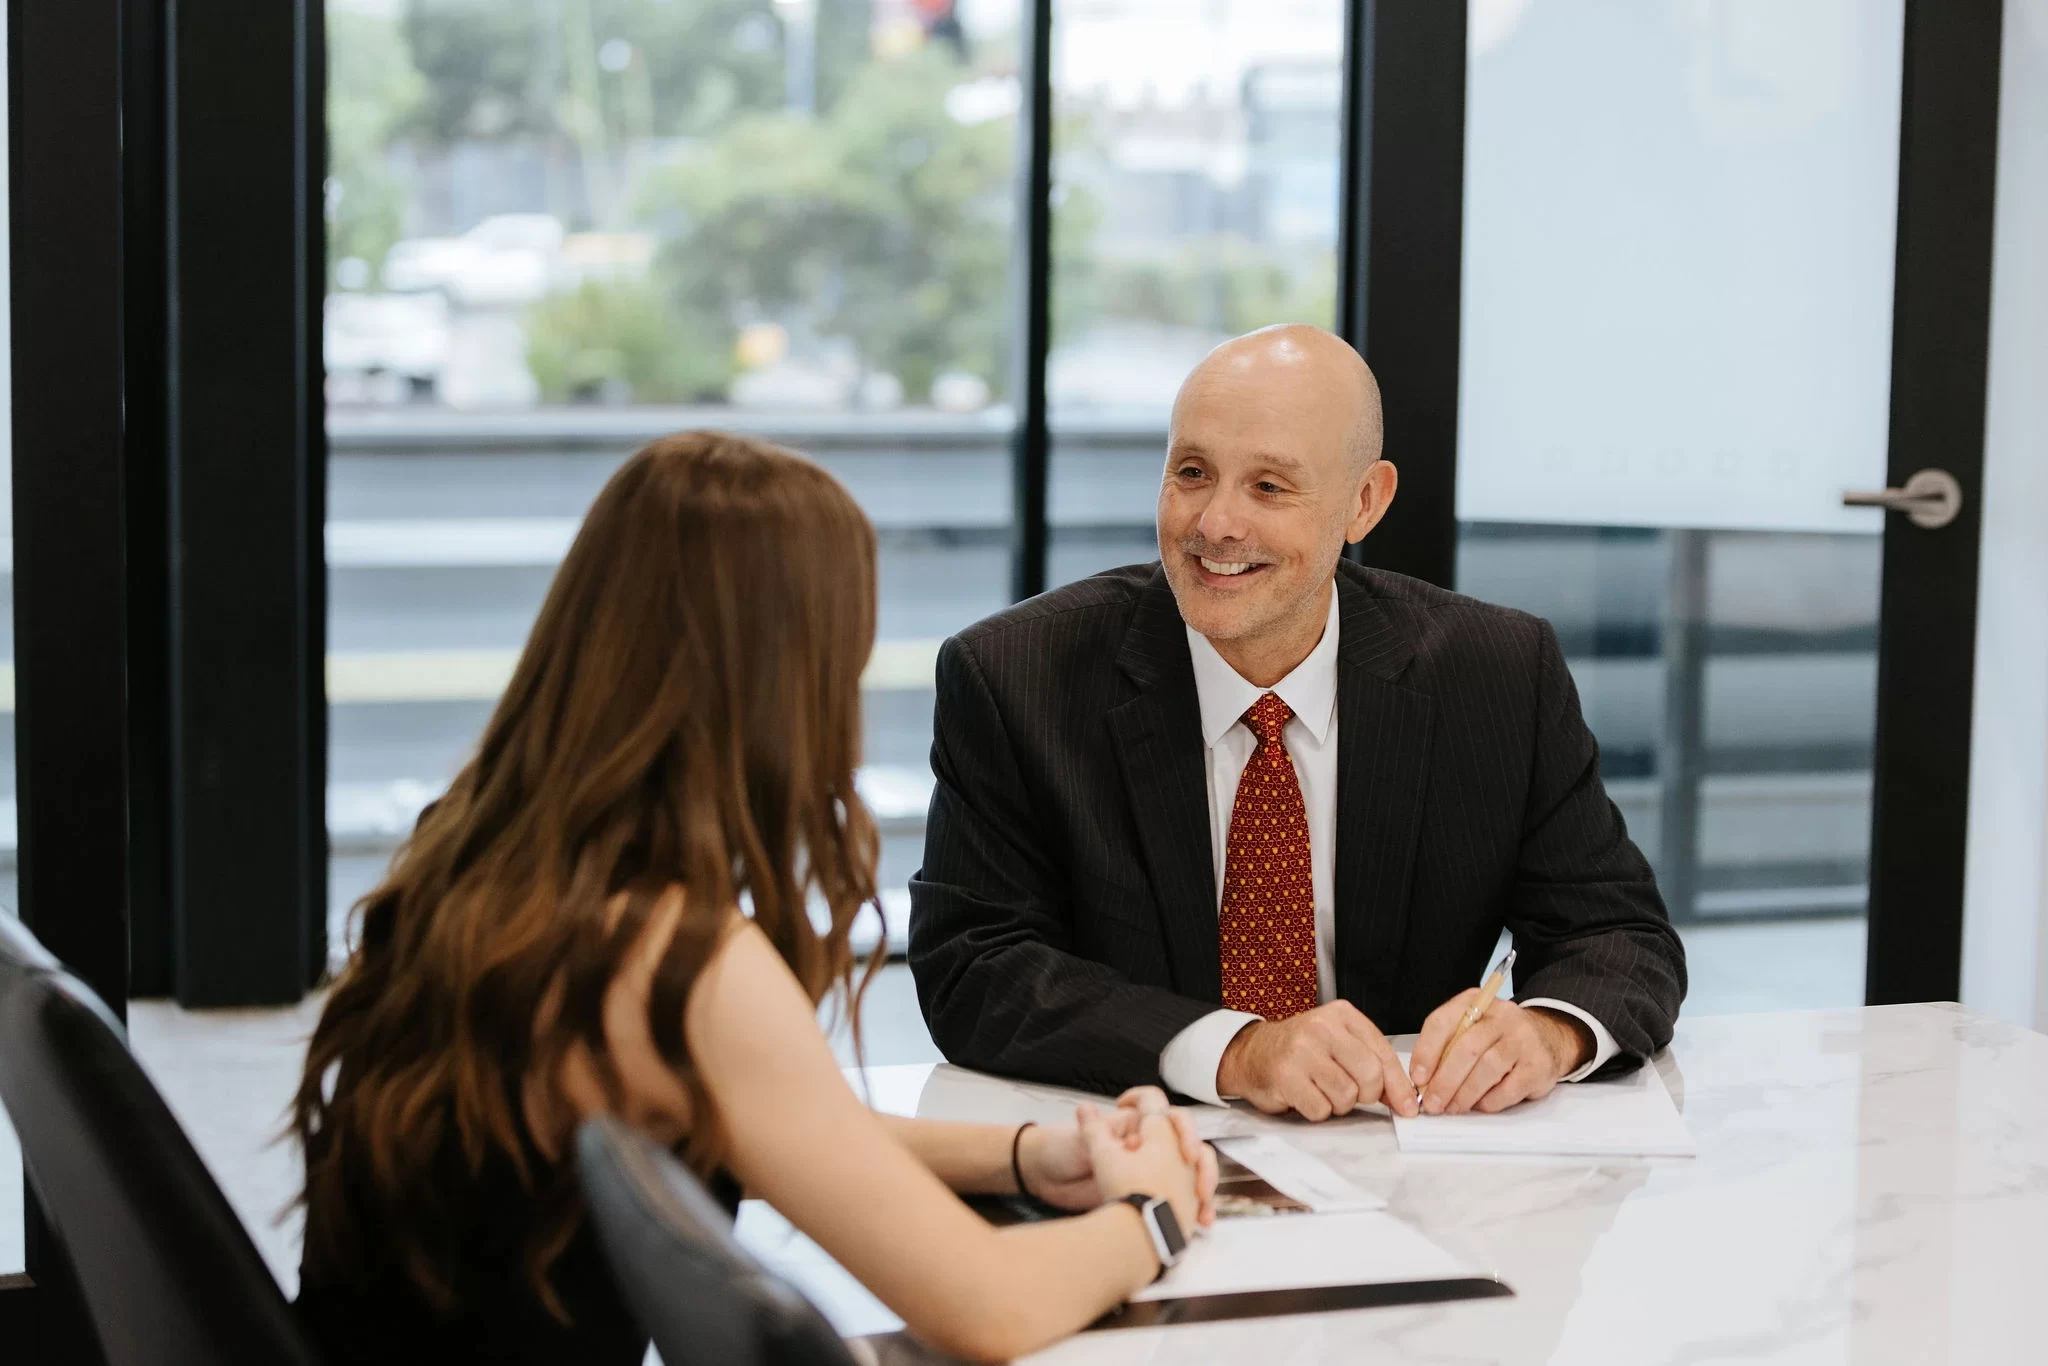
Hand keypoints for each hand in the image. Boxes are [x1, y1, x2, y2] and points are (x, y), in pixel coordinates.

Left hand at [1019, 1090, 1217, 1226]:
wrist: (1046, 1177)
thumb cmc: (1063, 1149)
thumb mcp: (1081, 1139)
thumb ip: (1095, 1129)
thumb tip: (1093, 1109)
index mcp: (1136, 1126)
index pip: (1172, 1118)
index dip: (1184, 1130)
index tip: (1185, 1150)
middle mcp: (1149, 1146)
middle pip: (1191, 1149)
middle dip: (1202, 1166)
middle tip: (1200, 1186)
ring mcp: (1152, 1172)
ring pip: (1192, 1176)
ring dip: (1204, 1189)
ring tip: (1203, 1209)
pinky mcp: (1148, 1195)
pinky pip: (1180, 1201)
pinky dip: (1194, 1211)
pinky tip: (1201, 1223)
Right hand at [1214, 1001, 1419, 1120]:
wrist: (1253, 1052)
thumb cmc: (1301, 1051)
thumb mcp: (1340, 1045)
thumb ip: (1373, 1065)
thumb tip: (1405, 1100)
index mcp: (1341, 1015)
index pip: (1383, 1052)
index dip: (1398, 1085)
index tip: (1407, 1106)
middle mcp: (1322, 1027)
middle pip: (1369, 1075)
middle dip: (1365, 1094)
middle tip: (1350, 1092)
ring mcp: (1301, 1050)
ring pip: (1346, 1095)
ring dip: (1338, 1104)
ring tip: (1322, 1090)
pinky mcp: (1285, 1075)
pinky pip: (1321, 1109)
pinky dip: (1317, 1111)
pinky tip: (1306, 1095)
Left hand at [1408, 994, 1592, 1114]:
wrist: (1548, 1037)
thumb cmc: (1499, 1037)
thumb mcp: (1472, 1029)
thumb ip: (1447, 1048)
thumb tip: (1424, 1080)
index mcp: (1476, 1002)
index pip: (1442, 1022)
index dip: (1426, 1052)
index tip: (1418, 1078)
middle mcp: (1502, 1016)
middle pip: (1466, 1048)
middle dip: (1444, 1080)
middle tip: (1432, 1102)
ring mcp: (1523, 1039)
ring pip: (1488, 1068)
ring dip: (1465, 1093)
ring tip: (1453, 1107)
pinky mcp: (1539, 1064)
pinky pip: (1509, 1088)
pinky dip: (1489, 1101)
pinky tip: (1480, 1105)